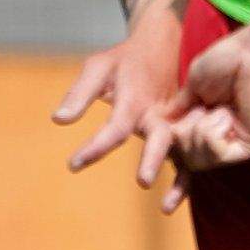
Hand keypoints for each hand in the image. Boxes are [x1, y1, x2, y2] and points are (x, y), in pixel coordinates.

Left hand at [51, 7, 189, 195]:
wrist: (163, 42)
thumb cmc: (124, 59)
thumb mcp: (97, 67)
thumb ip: (79, 94)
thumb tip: (58, 120)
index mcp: (135, 98)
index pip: (115, 127)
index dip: (96, 147)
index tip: (74, 164)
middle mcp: (159, 113)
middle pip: (160, 137)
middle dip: (153, 159)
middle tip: (142, 182)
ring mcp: (176, 123)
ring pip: (184, 152)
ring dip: (179, 180)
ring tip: (166, 207)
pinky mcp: (184, 130)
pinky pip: (190, 156)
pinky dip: (186, 179)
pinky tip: (172, 204)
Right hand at [149, 20, 249, 208]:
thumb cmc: (228, 60)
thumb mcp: (192, 86)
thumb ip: (179, 109)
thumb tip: (162, 126)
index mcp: (207, 124)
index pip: (190, 160)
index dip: (179, 186)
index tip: (166, 210)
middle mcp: (223, 138)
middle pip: (189, 162)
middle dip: (182, 137)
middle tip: (200, 111)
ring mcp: (238, 143)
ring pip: (199, 161)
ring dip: (199, 133)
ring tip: (217, 110)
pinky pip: (218, 155)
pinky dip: (212, 134)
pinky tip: (225, 117)